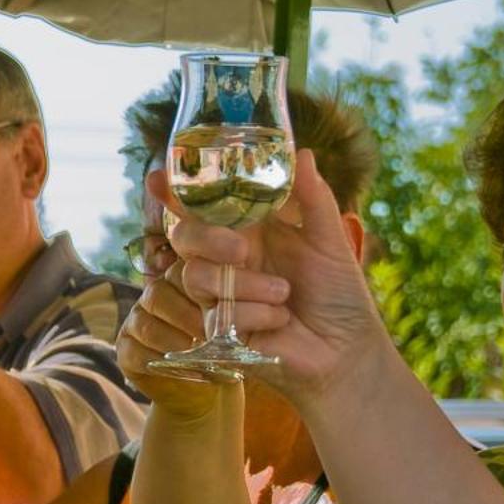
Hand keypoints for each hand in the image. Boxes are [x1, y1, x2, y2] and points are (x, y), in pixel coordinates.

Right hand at [115, 275, 236, 417]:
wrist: (208, 392)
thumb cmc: (226, 351)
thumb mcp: (237, 324)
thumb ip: (237, 304)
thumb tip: (259, 290)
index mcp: (180, 281)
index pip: (181, 270)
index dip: (200, 280)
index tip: (223, 293)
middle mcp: (153, 297)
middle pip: (158, 293)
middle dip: (188, 315)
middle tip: (214, 333)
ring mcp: (136, 323)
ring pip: (146, 324)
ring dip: (175, 340)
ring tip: (201, 353)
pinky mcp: (126, 351)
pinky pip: (135, 352)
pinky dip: (162, 363)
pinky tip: (187, 370)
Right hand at [166, 150, 384, 403]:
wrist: (345, 350)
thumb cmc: (340, 294)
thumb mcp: (330, 240)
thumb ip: (313, 198)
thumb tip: (301, 154)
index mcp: (250, 230)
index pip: (205, 205)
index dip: (176, 191)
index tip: (158, 177)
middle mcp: (229, 259)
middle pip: (185, 236)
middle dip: (207, 238)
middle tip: (241, 249)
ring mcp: (221, 295)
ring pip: (197, 276)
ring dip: (244, 284)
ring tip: (285, 294)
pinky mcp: (221, 331)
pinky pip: (217, 314)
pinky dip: (255, 313)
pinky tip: (281, 320)